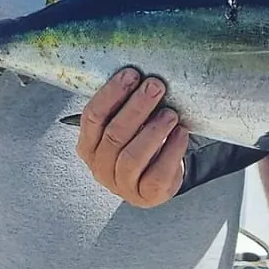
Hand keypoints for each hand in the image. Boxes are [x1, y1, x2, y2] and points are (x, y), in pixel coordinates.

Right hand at [76, 69, 188, 207]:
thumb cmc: (138, 142)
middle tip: (155, 86)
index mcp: (88, 145)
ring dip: (153, 131)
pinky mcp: (146, 195)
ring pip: (132, 156)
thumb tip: (142, 74)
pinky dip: (171, 151)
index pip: (93, 117)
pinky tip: (181, 133)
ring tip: (170, 113)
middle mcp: (100, 166)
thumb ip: (123, 105)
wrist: (156, 178)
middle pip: (114, 134)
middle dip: (137, 107)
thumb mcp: (125, 125)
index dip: (111, 94)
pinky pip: (157, 173)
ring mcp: (121, 184)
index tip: (131, 74)